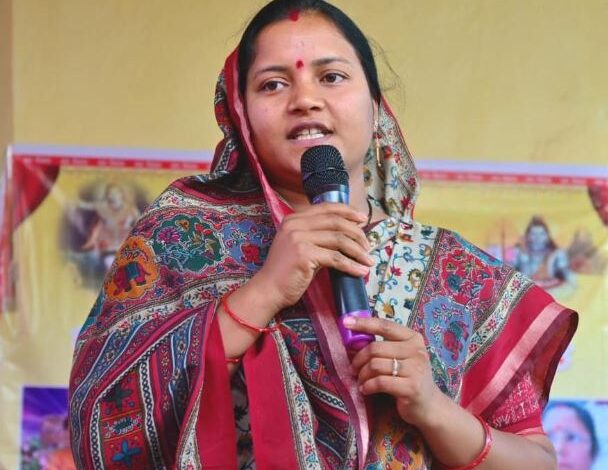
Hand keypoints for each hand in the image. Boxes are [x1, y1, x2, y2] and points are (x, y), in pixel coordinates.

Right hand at [253, 202, 372, 312]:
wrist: (269, 289)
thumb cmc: (287, 271)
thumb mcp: (301, 246)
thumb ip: (319, 237)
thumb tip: (350, 233)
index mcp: (294, 219)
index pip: (326, 208)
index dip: (347, 211)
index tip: (363, 218)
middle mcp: (295, 224)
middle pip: (335, 222)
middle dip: (357, 232)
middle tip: (368, 245)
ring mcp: (298, 238)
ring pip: (339, 239)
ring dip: (358, 251)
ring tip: (368, 260)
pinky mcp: (304, 254)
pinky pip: (336, 258)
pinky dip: (351, 266)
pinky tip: (361, 271)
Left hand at [347, 316, 443, 427]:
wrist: (429, 406)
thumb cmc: (409, 378)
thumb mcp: (400, 358)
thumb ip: (383, 348)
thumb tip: (353, 341)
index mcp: (413, 338)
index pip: (384, 326)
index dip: (363, 323)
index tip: (346, 322)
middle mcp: (417, 351)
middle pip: (375, 348)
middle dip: (359, 359)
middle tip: (354, 368)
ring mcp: (416, 369)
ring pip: (375, 365)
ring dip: (362, 374)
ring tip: (361, 381)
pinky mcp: (411, 387)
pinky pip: (380, 382)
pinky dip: (368, 386)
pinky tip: (366, 390)